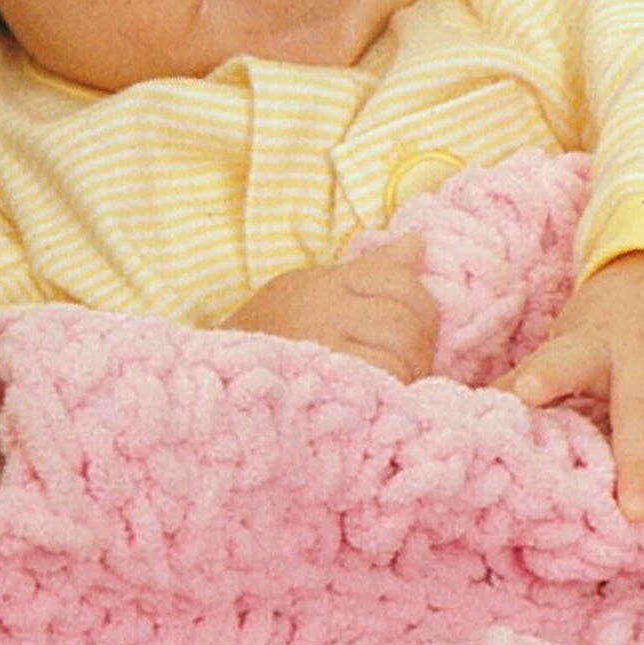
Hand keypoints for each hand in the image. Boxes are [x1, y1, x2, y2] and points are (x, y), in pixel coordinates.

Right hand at [224, 234, 438, 380]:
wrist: (222, 382)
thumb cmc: (273, 336)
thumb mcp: (316, 290)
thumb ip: (371, 270)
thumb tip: (417, 243)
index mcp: (325, 284)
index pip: (398, 279)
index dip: (421, 306)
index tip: (415, 328)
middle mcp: (323, 311)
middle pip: (405, 321)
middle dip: (422, 346)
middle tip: (412, 365)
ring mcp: (323, 351)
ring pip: (399, 354)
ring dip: (409, 374)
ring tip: (396, 385)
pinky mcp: (326, 388)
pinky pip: (382, 384)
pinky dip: (392, 393)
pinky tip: (380, 400)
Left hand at [496, 250, 643, 526]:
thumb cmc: (607, 322)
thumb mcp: (566, 337)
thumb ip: (528, 376)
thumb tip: (462, 415)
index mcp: (593, 343)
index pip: (564, 359)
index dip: (543, 375)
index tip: (520, 396)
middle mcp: (643, 353)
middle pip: (639, 410)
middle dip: (636, 461)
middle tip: (629, 513)